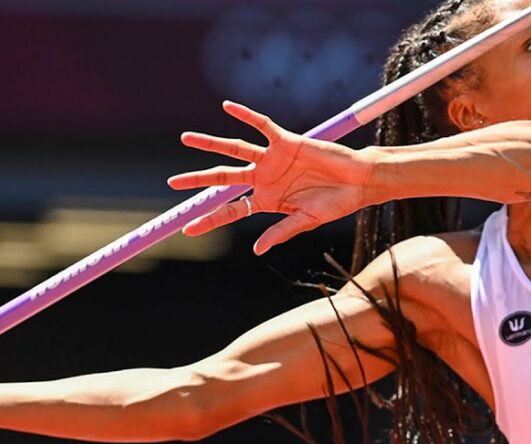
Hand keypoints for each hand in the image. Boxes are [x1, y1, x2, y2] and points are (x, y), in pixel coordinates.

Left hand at [168, 101, 376, 254]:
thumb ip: (280, 231)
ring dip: (210, 144)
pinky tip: (227, 107)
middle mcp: (264, 179)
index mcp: (266, 200)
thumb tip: (257, 249)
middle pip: (222, 179)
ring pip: (234, 150)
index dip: (209, 219)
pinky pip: (261, 126)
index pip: (230, 210)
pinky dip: (245, 115)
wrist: (358, 181)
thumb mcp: (306, 221)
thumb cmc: (335, 204)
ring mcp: (272, 159)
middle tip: (172, 183)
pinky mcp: (285, 142)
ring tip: (185, 139)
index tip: (187, 229)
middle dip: (197, 180)